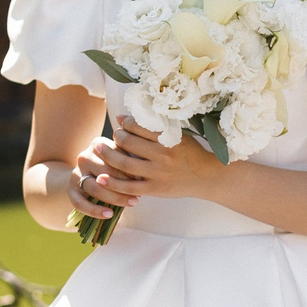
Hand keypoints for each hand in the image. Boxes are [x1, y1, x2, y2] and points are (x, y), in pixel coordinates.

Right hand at [66, 145, 136, 220]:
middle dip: (124, 185)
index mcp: (98, 144)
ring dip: (115, 198)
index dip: (130, 170)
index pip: (115, 158)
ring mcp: (75, 174)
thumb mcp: (120, 158)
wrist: (86, 174)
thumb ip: (130, 160)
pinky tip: (109, 214)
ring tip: (131, 204)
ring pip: (95, 188)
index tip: (143, 180)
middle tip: (139, 196)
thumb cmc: (112, 166)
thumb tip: (142, 175)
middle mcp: (84, 157)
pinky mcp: (70, 190)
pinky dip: (95, 210)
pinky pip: (80, 203)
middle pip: (105, 173)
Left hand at [94, 120, 225, 202]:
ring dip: (108, 155)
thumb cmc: (191, 153)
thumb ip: (155, 127)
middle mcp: (162, 155)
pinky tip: (100, 177)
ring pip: (125, 163)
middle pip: (129, 143)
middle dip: (116, 137)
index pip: (139, 126)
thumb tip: (123, 118)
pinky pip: (129, 186)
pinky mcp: (155, 189)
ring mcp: (158, 173)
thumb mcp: (178, 134)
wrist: (208, 177)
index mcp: (168, 138)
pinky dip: (113, 182)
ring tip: (99, 149)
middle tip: (112, 136)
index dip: (125, 122)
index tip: (122, 122)